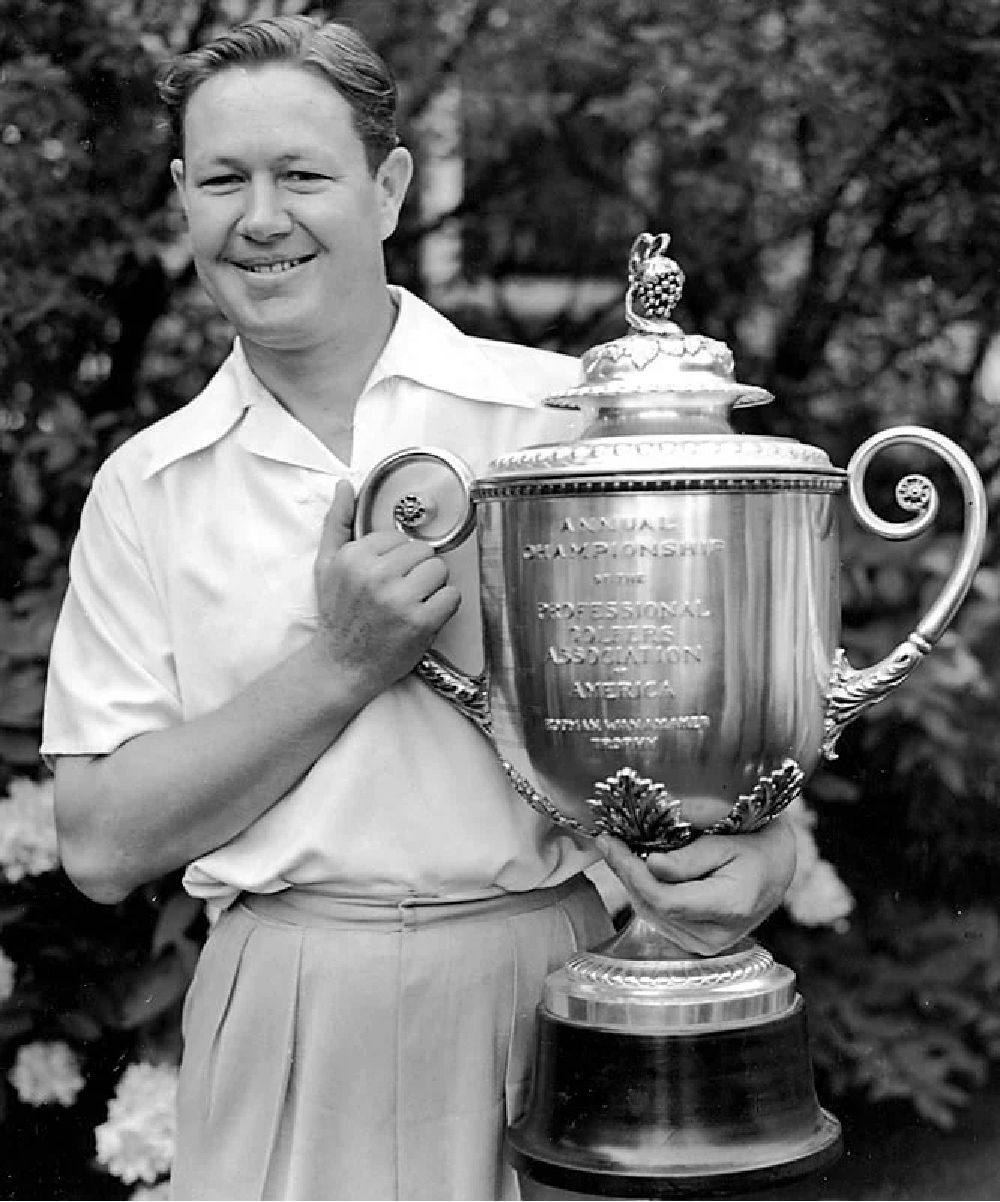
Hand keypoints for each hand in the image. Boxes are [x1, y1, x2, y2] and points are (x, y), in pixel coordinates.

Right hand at [312, 480, 460, 696]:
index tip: (386, 576)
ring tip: (411, 603)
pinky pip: (452, 596)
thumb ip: (336, 523)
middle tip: (399, 592)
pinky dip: (444, 607)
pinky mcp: (420, 622)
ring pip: (440, 570)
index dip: (397, 558)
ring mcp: (399, 599)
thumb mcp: (326, 565)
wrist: (341, 665)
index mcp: (355, 556)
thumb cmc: (337, 616)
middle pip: (424, 551)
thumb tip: (344, 487)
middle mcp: (376, 575)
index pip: (399, 537)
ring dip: (431, 587)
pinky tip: (423, 616)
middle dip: (416, 571)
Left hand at [595, 814, 796, 956]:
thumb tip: (651, 866)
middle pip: (652, 907)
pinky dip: (645, 895)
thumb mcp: (725, 843)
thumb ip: (688, 858)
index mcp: (729, 908)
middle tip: (608, 843)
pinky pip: (659, 919)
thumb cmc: (755, 849)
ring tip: (619, 853)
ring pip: (651, 915)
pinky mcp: (697, 944)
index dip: (632, 872)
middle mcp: (716, 936)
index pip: (664, 898)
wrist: (776, 870)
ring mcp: (706, 945)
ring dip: (631, 884)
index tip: (611, 843)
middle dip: (625, 873)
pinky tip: (638, 872)